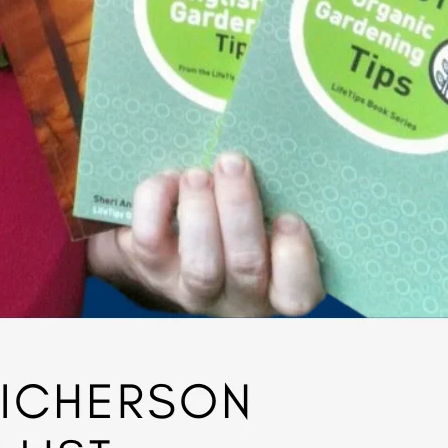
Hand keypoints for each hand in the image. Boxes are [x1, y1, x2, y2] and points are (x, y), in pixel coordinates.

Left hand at [86, 152, 323, 316]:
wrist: (161, 249)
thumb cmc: (226, 222)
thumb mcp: (257, 218)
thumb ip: (271, 199)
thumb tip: (275, 149)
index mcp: (275, 286)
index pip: (297, 295)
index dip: (296, 258)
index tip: (289, 218)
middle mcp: (237, 298)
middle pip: (247, 266)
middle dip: (240, 210)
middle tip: (233, 163)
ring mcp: (190, 290)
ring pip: (202, 264)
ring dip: (201, 212)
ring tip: (198, 174)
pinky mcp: (150, 271)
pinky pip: (152, 241)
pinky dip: (158, 202)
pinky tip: (170, 179)